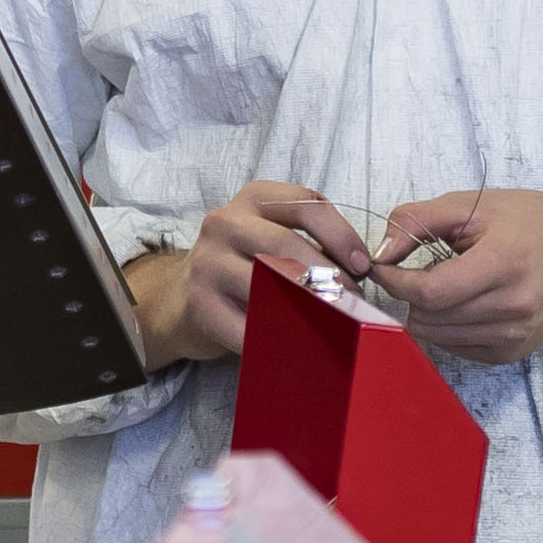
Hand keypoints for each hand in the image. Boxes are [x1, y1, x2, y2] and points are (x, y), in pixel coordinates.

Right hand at [124, 180, 377, 365]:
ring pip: (270, 283)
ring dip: (308, 307)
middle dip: (329, 276)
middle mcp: (225, 222)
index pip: (307, 204)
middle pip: (288, 244)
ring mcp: (208, 262)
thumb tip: (360, 272)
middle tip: (353, 302)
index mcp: (251, 200)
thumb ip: (310, 244)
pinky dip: (281, 337)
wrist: (180, 302)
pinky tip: (298, 343)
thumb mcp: (270, 238)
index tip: (363, 265)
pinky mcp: (200, 304)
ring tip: (332, 323)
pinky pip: (251, 324)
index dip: (342, 235)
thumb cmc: (240, 269)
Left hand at [369, 187, 542, 363]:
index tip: (383, 267)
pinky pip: (455, 347)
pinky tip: (466, 301)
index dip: (395, 281)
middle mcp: (513, 307)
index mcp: (504, 264)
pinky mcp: (512, 352)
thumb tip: (380, 253)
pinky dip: (447, 325)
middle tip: (419, 269)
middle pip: (429, 317)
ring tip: (449, 282)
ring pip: (436, 336)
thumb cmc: (530, 222)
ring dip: (428, 311)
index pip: (430, 292)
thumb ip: (418, 221)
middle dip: (410, 294)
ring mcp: (515, 335)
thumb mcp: (473, 205)